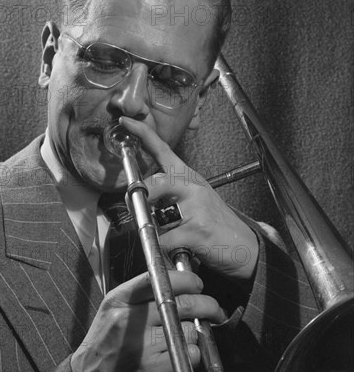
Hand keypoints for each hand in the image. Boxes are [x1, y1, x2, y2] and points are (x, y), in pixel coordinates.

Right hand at [71, 269, 223, 371]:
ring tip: (188, 336)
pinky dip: (193, 354)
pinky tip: (182, 355)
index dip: (185, 279)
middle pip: (181, 303)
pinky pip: (189, 354)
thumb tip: (178, 285)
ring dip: (196, 333)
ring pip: (189, 330)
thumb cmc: (102, 349)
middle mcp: (129, 320)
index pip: (158, 279)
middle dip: (206, 304)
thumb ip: (139, 297)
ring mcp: (142, 345)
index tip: (197, 284)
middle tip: (213, 308)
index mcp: (119, 301)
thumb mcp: (111, 312)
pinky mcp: (154, 369)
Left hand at [119, 116, 258, 282]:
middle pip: (156, 183)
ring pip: (156, 217)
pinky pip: (163, 240)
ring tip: (171, 237)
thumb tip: (139, 196)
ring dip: (156, 231)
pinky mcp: (198, 230)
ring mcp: (197, 208)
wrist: (246, 246)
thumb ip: (170, 192)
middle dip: (140, 197)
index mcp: (190, 177)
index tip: (125, 121)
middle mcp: (193, 187)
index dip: (142, 134)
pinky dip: (163, 250)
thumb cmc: (216, 223)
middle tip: (133, 207)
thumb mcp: (196, 198)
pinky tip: (177, 250)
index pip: (163, 150)